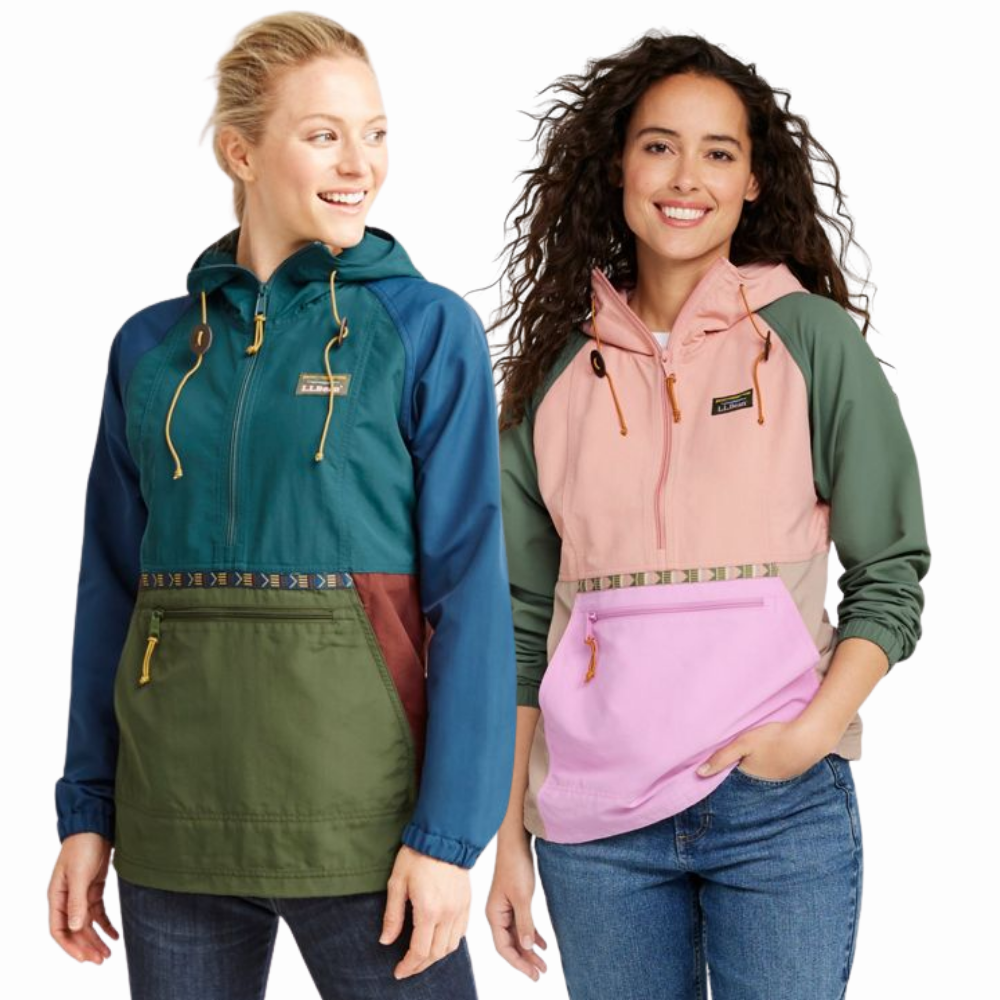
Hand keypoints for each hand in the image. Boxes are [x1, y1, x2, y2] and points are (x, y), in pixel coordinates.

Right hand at [48, 832, 119, 963]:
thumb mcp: (79, 874)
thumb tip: (77, 928)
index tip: (84, 958)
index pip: (59, 930)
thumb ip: (77, 901)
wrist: (95, 825)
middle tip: (102, 959)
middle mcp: (66, 898)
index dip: (70, 946)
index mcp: (57, 897)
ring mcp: (80, 894)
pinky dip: (105, 924)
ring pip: (87, 924)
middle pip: (75, 930)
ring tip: (108, 953)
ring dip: (96, 939)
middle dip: (86, 946)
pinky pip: (98, 912)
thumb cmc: (82, 846)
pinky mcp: (93, 888)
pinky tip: (115, 935)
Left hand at [380, 844, 469, 978]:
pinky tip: (438, 941)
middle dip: (420, 965)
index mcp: (428, 909)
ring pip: (451, 947)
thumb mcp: (397, 882)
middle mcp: (447, 913)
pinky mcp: (467, 902)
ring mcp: (460, 908)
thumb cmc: (418, 855)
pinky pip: (461, 933)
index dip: (408, 966)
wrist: (444, 836)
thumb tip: (386, 940)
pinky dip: (449, 943)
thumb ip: (392, 915)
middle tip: (407, 968)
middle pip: (436, 953)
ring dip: (435, 957)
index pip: (420, 950)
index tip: (399, 971)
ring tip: (421, 957)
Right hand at [486, 828, 547, 980]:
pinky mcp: (514, 900)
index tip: (533, 973)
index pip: (503, 947)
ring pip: (517, 935)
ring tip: (544, 963)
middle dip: (525, 960)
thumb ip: (524, 922)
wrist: (515, 841)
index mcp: (494, 915)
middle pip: (510, 944)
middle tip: (541, 973)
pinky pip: (522, 924)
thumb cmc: (515, 865)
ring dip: (529, 949)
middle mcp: (497, 914)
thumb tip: (526, 946)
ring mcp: (505, 908)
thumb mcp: (522, 896)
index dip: (518, 963)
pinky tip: (543, 944)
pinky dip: (532, 934)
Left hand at [695, 718, 832, 781]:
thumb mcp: (744, 743)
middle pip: (743, 782)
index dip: (720, 776)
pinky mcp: (788, 772)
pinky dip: (765, 767)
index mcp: (750, 778)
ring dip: (751, 771)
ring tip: (745, 761)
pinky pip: (771, 773)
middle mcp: (763, 786)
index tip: (707, 773)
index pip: (729, 782)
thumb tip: (699, 773)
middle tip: (724, 766)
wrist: (810, 738)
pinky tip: (766, 757)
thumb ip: (722, 757)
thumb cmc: (774, 739)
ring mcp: (778, 781)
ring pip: (757, 778)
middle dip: (734, 777)